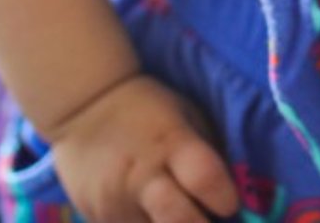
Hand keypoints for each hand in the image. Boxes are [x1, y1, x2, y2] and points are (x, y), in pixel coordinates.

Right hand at [45, 73, 237, 222]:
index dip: (224, 197)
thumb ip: (208, 153)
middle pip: (178, 220)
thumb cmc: (148, 109)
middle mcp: (142, 176)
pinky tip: (154, 216)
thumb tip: (238, 192)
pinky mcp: (96, 219)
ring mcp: (115, 202)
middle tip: (209, 222)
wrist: (82, 108)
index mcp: (171, 143)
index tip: (229, 205)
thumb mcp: (185, 115)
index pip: (204, 178)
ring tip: (182, 216)